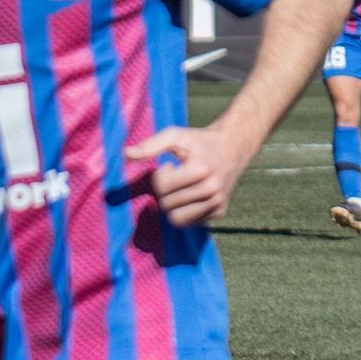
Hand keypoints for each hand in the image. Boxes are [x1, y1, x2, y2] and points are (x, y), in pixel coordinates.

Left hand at [126, 125, 250, 225]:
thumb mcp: (176, 135)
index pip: (161, 187)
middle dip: (164, 191)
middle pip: (166, 204)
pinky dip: (183, 211)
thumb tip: (126, 154)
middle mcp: (212, 189)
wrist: (234, 147)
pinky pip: (189, 223)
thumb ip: (150, 145)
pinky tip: (190, 195)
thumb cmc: (199, 141)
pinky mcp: (219, 212)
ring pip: (176, 219)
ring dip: (171, 204)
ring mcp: (217, 203)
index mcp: (201, 170)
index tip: (169, 166)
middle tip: (176, 176)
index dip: (159, 176)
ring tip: (180, 188)